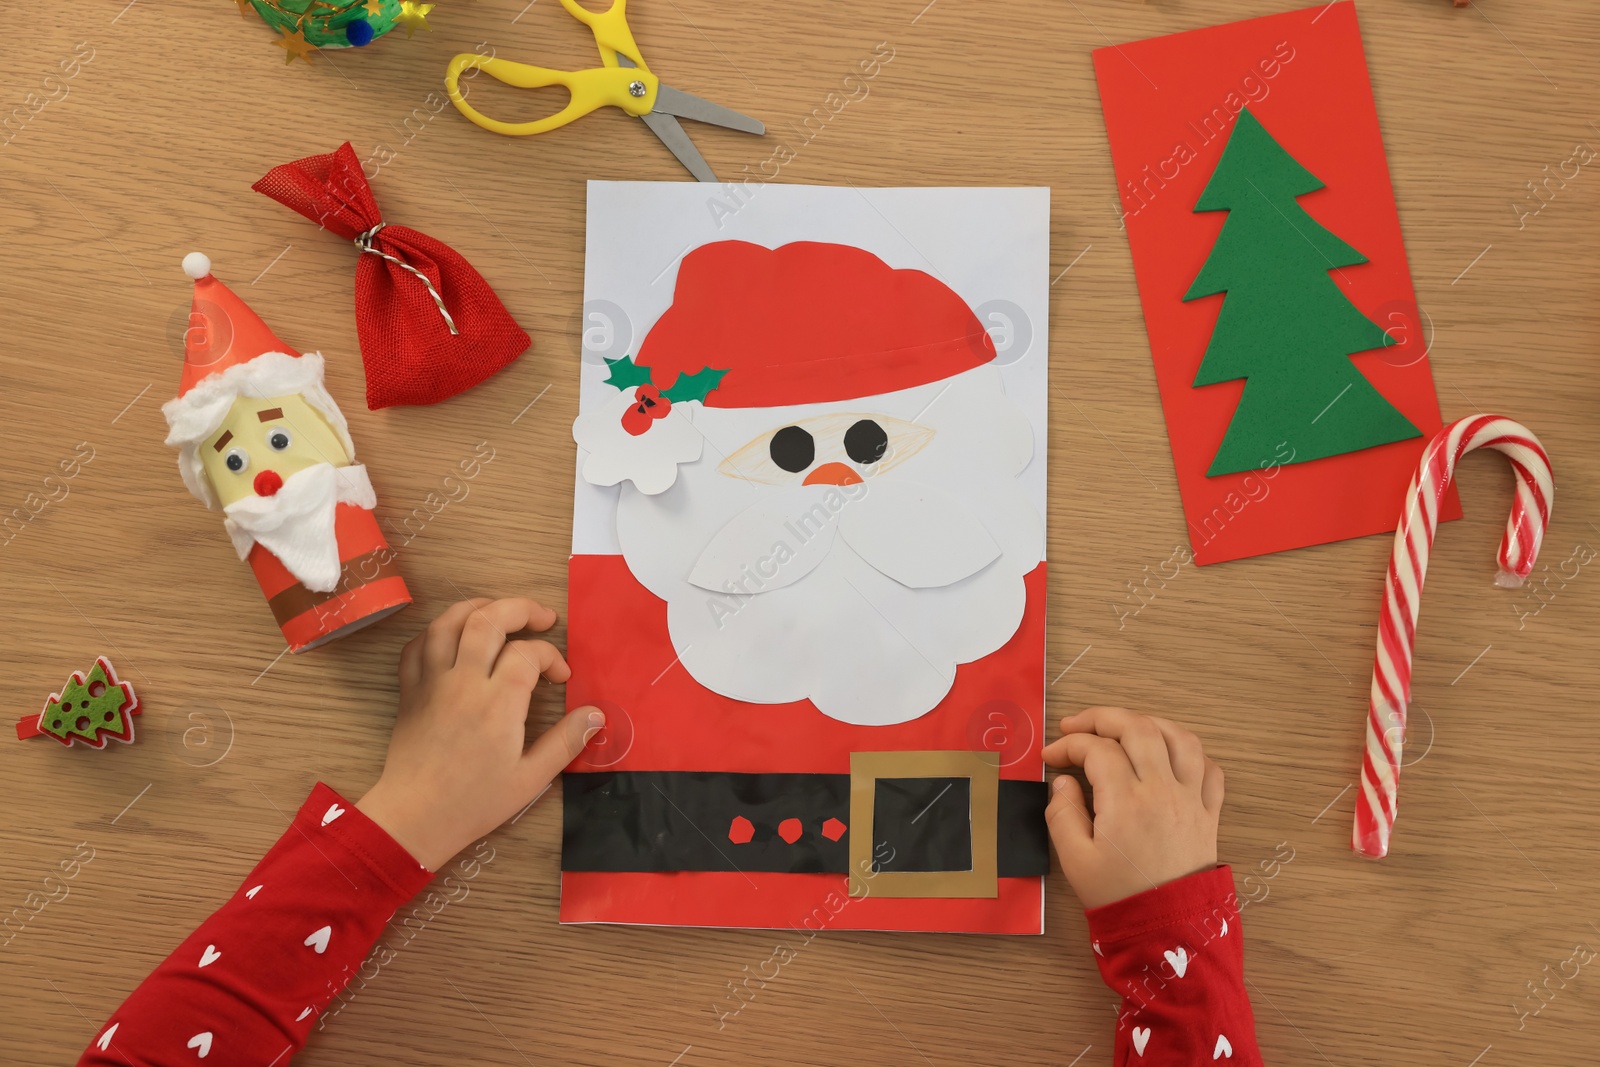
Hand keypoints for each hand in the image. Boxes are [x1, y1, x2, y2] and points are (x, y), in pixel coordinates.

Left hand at [356, 597, 603, 870]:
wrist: (414, 818)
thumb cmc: (473, 802)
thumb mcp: (530, 778)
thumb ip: (566, 742)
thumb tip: (596, 714)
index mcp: (497, 702)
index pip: (528, 653)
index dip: (551, 656)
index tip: (561, 677)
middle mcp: (463, 681)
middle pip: (488, 619)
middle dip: (520, 609)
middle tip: (542, 618)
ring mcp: (432, 682)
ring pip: (448, 622)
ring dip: (477, 607)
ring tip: (499, 612)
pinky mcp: (409, 691)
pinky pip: (417, 646)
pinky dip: (437, 631)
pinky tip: (454, 638)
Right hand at [1041, 706, 1223, 908]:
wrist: (1167, 928)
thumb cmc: (1118, 895)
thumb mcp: (1075, 860)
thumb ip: (1062, 813)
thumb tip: (1063, 781)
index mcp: (1127, 801)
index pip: (1096, 749)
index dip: (1069, 745)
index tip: (1051, 756)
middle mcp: (1163, 790)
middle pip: (1138, 727)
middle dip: (1102, 717)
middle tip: (1078, 725)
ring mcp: (1191, 799)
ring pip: (1179, 737)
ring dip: (1148, 723)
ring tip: (1123, 728)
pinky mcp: (1209, 812)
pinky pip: (1209, 768)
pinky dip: (1189, 752)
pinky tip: (1167, 756)